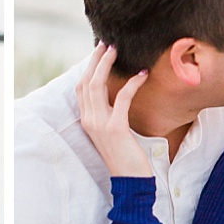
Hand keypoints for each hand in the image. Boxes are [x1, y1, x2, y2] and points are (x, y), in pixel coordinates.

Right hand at [76, 43, 152, 176]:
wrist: (130, 179)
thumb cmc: (126, 155)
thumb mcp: (114, 131)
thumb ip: (110, 114)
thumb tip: (118, 95)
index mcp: (87, 120)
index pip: (81, 88)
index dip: (88, 68)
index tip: (99, 52)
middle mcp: (89, 120)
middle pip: (86, 82)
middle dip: (95, 60)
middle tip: (106, 43)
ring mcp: (100, 124)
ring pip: (98, 86)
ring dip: (107, 65)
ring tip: (117, 50)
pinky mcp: (116, 128)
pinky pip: (122, 99)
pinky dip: (132, 84)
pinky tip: (142, 74)